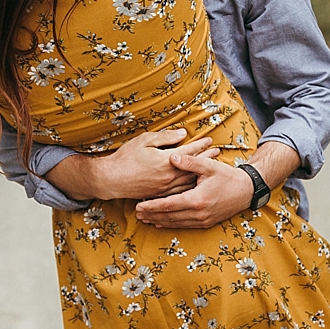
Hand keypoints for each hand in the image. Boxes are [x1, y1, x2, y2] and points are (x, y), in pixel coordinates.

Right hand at [47, 128, 219, 201]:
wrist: (112, 180)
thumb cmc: (125, 158)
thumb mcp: (144, 141)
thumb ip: (165, 137)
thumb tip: (183, 134)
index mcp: (166, 160)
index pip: (189, 151)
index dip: (201, 144)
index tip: (210, 140)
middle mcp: (169, 176)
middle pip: (193, 166)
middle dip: (206, 158)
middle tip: (217, 153)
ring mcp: (165, 187)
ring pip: (189, 180)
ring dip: (201, 172)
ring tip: (210, 167)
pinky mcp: (160, 195)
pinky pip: (181, 191)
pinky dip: (190, 185)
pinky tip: (195, 183)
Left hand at [134, 152, 253, 228]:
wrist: (245, 191)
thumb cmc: (227, 176)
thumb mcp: (209, 166)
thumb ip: (189, 162)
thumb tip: (171, 156)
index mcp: (197, 199)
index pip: (168, 205)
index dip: (152, 206)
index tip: (139, 205)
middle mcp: (198, 213)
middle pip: (169, 217)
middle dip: (151, 215)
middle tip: (136, 213)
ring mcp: (202, 220)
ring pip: (175, 223)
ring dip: (159, 221)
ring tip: (145, 219)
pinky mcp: (205, 223)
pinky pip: (183, 225)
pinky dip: (171, 224)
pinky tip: (161, 222)